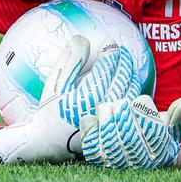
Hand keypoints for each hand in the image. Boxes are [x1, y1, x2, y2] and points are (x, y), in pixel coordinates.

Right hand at [0, 37, 139, 163]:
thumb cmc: (49, 111)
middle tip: (122, 52)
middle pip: (121, 80)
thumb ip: (69, 61)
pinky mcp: (114, 130)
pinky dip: (132, 93)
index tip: (110, 43)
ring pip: (129, 93)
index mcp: (86, 96)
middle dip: (124, 63)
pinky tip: (128, 85)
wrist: (49, 143)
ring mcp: (111, 121)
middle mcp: (102, 109)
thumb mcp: (54, 84)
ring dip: (130, 77)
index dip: (110, 53)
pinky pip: (129, 108)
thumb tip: (82, 39)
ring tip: (126, 66)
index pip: (105, 69)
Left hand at [79, 95, 180, 168]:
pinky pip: (90, 141)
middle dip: (122, 110)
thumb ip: (179, 119)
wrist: (136, 156)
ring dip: (106, 114)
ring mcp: (116, 162)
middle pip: (128, 134)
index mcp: (159, 153)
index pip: (152, 131)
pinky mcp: (97, 158)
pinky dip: (90, 125)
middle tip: (121, 102)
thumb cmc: (156, 137)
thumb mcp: (171, 130)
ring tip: (109, 107)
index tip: (139, 101)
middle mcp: (138, 162)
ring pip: (108, 136)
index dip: (144, 112)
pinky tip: (94, 118)